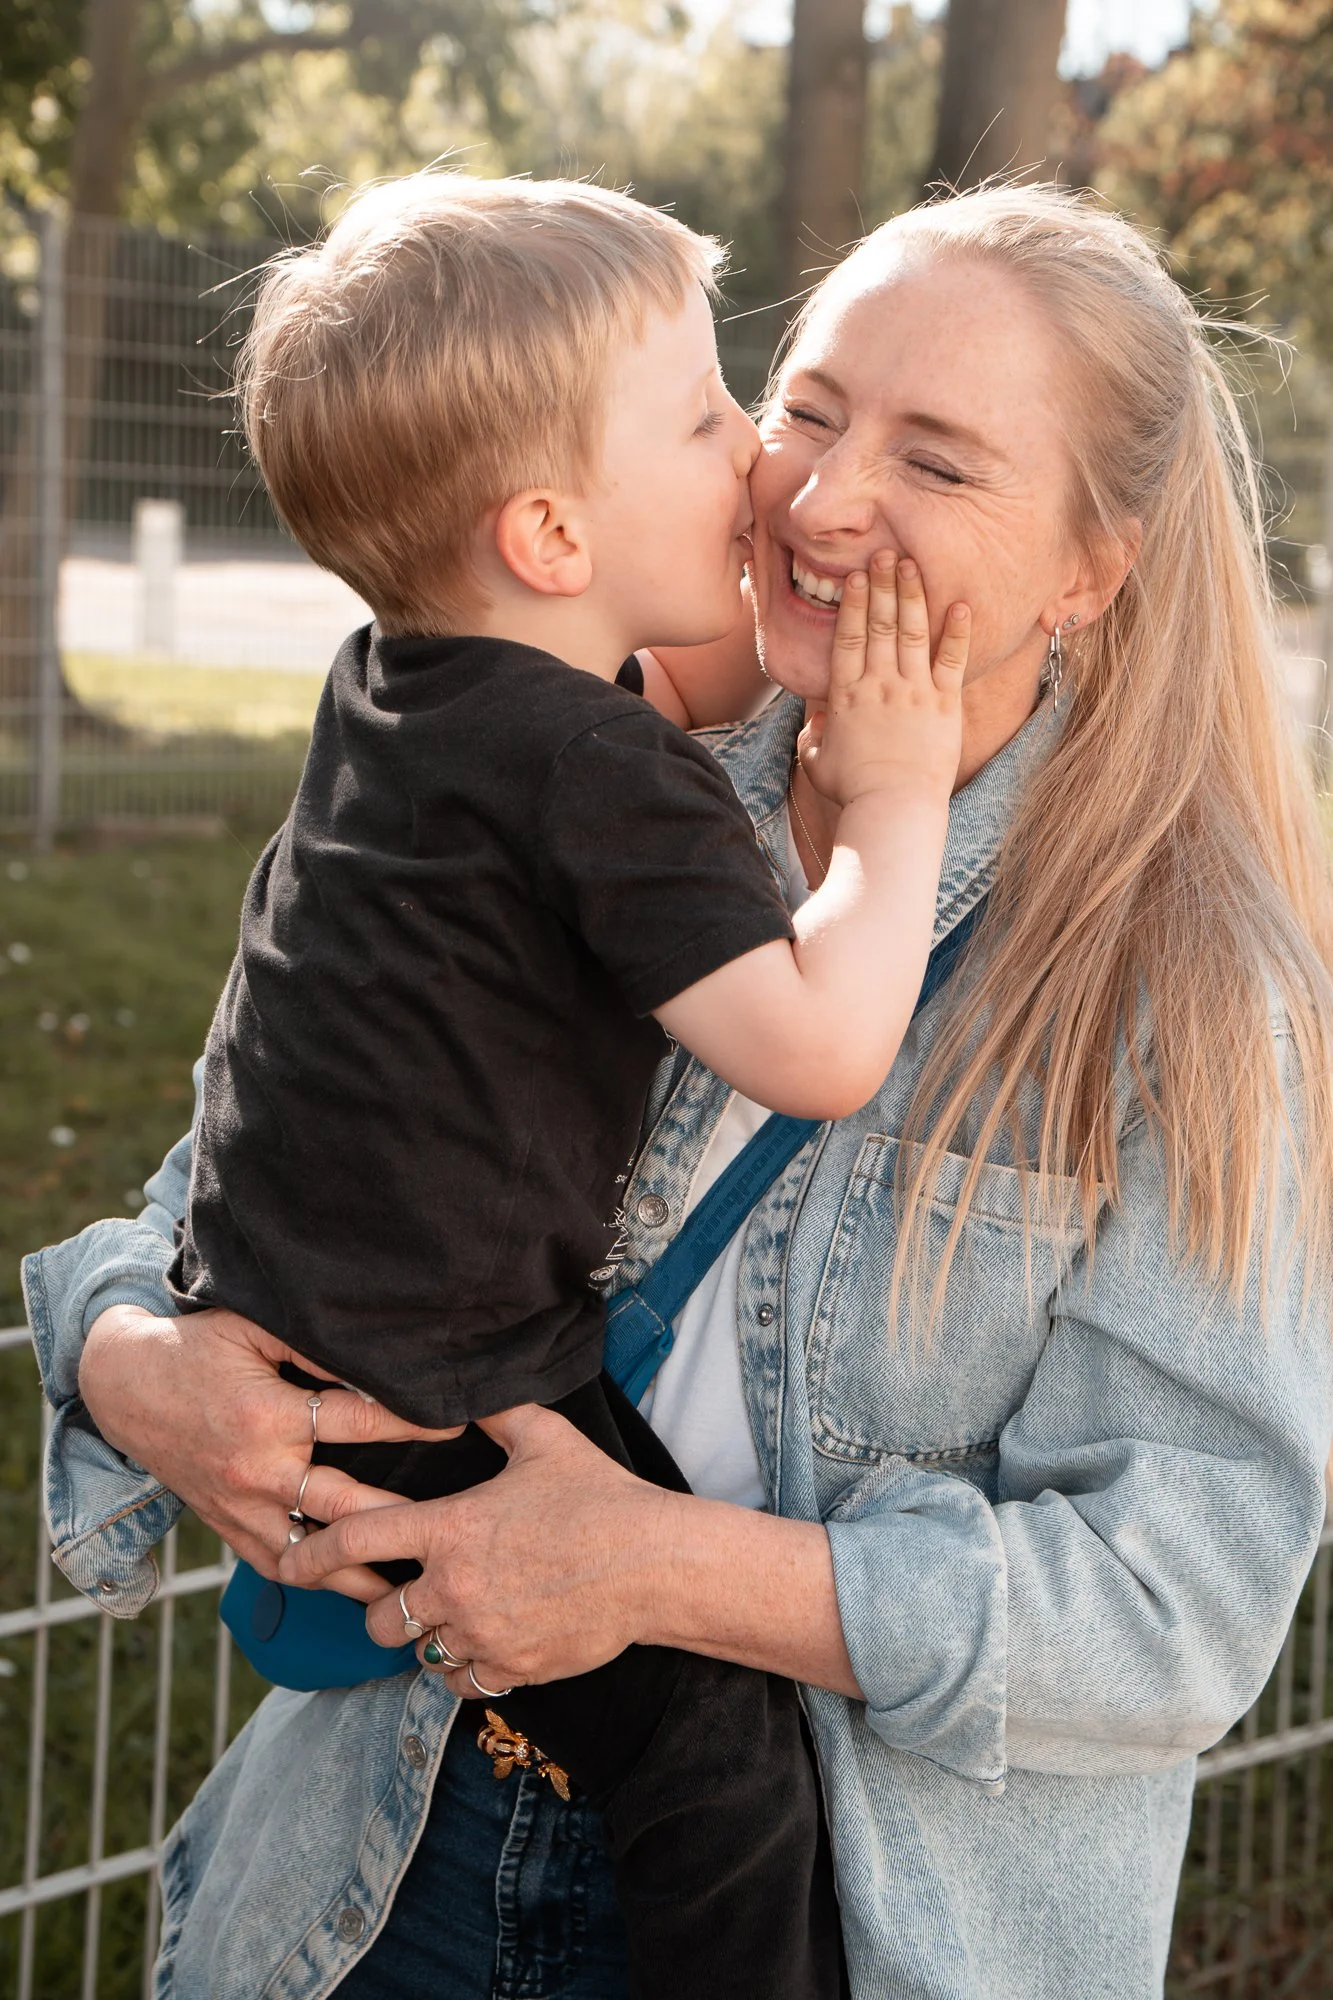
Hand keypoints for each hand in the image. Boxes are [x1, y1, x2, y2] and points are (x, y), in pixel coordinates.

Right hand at [79, 1303, 460, 1601]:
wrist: (125, 1386)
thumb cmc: (198, 1347)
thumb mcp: (253, 1328)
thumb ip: (314, 1348)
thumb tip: (376, 1359)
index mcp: (269, 1417)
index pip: (359, 1422)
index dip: (414, 1424)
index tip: (459, 1424)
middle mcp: (257, 1470)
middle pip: (345, 1506)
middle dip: (402, 1519)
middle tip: (453, 1529)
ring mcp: (240, 1507)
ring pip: (313, 1554)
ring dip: (363, 1571)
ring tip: (416, 1585)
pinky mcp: (227, 1527)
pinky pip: (278, 1565)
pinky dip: (317, 1580)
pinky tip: (358, 1586)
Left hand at [277, 1403, 666, 1692]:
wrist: (654, 1564)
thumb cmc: (601, 1497)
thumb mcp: (546, 1439)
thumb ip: (495, 1414)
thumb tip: (467, 1388)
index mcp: (451, 1527)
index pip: (354, 1540)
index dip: (311, 1551)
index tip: (290, 1560)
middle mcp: (454, 1585)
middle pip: (377, 1616)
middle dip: (382, 1607)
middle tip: (407, 1593)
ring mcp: (480, 1632)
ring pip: (419, 1651)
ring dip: (428, 1636)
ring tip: (459, 1613)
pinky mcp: (510, 1670)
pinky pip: (459, 1682)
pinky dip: (462, 1667)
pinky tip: (485, 1642)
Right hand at [799, 552, 967, 809]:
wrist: (894, 808)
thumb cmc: (853, 791)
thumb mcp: (817, 763)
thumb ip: (815, 735)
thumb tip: (819, 720)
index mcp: (846, 695)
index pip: (848, 637)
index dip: (851, 603)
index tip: (855, 576)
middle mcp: (880, 684)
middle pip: (879, 623)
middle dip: (881, 585)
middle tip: (884, 554)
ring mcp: (914, 691)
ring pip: (912, 632)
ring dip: (911, 595)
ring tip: (910, 565)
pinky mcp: (945, 705)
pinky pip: (952, 660)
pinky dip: (956, 632)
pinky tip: (960, 605)